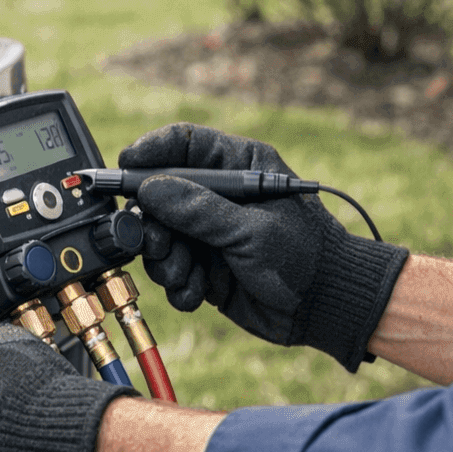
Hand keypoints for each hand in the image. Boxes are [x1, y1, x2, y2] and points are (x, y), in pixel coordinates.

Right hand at [119, 123, 408, 371]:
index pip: (184, 144)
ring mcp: (210, 232)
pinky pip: (173, 270)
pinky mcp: (206, 266)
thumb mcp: (253, 231)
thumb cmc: (306, 257)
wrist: (326, 307)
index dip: (150, 151)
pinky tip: (198, 293)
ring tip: (186, 275)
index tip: (125, 165)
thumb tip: (149, 190)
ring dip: (166, 259)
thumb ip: (200, 210)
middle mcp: (220, 195)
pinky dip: (179, 284)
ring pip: (161, 236)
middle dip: (153, 222)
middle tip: (156, 242)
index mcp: (240, 166)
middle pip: (160, 194)